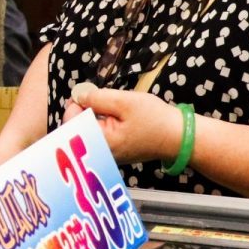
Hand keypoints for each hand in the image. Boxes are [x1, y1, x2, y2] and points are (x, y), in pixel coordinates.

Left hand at [65, 84, 184, 165]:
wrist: (178, 138)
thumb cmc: (154, 119)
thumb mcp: (125, 101)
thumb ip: (98, 99)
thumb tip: (78, 96)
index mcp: (100, 141)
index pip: (71, 124)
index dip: (73, 105)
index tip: (84, 93)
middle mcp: (99, 153)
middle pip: (75, 131)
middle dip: (80, 111)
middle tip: (92, 96)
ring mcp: (106, 155)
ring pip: (85, 133)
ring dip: (89, 117)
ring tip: (103, 104)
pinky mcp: (113, 154)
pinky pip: (97, 138)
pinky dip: (98, 125)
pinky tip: (110, 116)